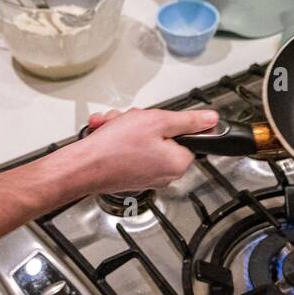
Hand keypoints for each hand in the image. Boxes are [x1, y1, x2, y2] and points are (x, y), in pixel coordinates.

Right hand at [68, 107, 218, 192]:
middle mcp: (165, 174)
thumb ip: (188, 121)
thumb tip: (211, 120)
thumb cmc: (116, 147)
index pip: (188, 136)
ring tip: (112, 125)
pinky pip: (130, 150)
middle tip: (129, 119)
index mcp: (178, 163)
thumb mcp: (158, 121)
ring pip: (143, 140)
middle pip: (162, 137)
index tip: (155, 118)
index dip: (169, 122)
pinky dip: (117, 139)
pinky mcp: (130, 176)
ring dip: (126, 127)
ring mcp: (146, 176)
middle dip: (141, 122)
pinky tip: (105, 133)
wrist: (83, 166)